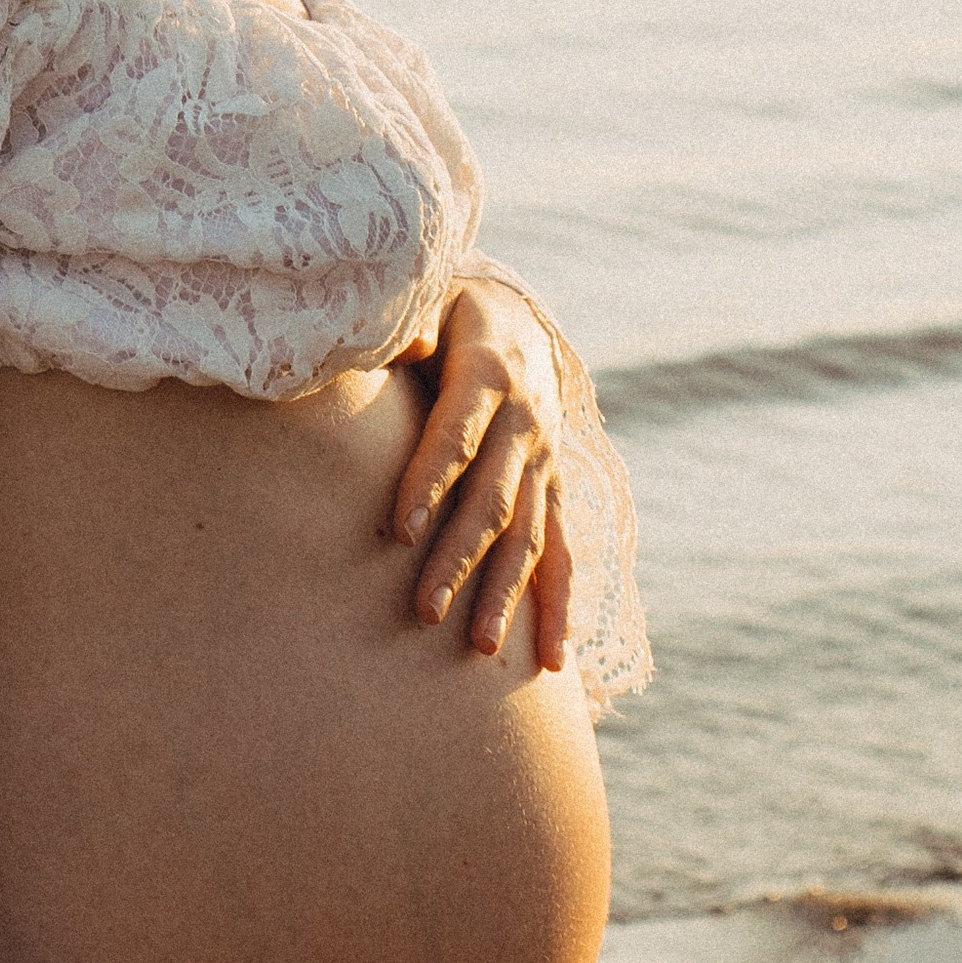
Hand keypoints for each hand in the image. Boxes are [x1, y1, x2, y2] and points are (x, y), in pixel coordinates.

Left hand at [388, 275, 572, 667]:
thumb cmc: (440, 311)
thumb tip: (401, 345)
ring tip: (480, 648)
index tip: (399, 531)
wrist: (510, 315)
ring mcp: (546, 460)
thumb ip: (403, 325)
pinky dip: (558, 607)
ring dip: (506, 592)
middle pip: (493, 497)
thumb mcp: (422, 299)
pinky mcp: (552, 489)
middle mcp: (527, 421)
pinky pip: (562, 553)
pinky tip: (552, 663)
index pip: (457, 434)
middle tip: (424, 611)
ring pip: (529, 534)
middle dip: (459, 556)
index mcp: (490, 371)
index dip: (430, 479)